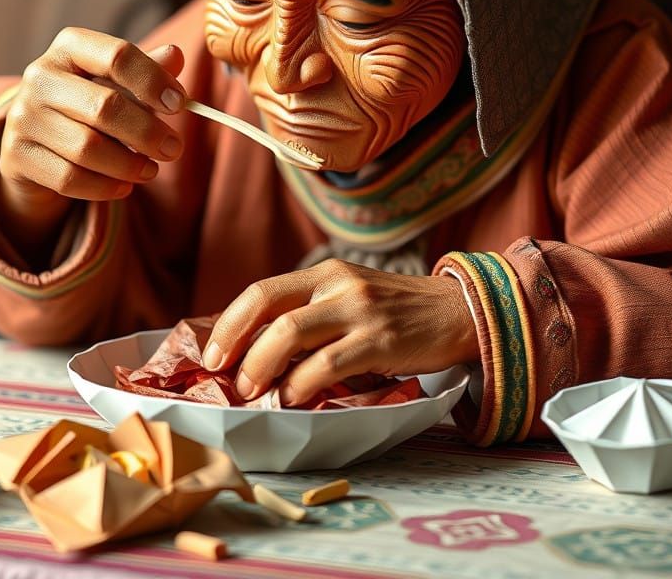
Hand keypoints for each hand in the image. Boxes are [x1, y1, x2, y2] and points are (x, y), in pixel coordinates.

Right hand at [0, 28, 186, 247]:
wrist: (38, 141)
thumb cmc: (89, 103)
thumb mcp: (118, 82)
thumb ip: (147, 71)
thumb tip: (175, 55)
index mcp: (69, 47)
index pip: (118, 56)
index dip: (153, 81)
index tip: (180, 104)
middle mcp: (40, 76)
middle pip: (105, 106)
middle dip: (147, 132)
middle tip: (174, 149)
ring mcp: (22, 116)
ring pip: (87, 148)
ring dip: (128, 165)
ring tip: (150, 170)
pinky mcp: (16, 155)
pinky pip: (69, 178)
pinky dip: (104, 186)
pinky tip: (124, 186)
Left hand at [203, 260, 479, 404]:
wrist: (460, 311)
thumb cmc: (398, 313)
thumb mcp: (352, 298)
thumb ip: (313, 314)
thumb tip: (258, 353)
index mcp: (325, 273)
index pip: (263, 290)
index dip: (229, 322)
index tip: (212, 353)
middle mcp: (338, 284)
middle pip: (267, 306)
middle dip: (236, 344)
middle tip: (229, 377)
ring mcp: (360, 309)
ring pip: (290, 333)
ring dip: (262, 365)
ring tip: (256, 391)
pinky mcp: (381, 339)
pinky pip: (327, 363)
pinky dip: (301, 385)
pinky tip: (295, 398)